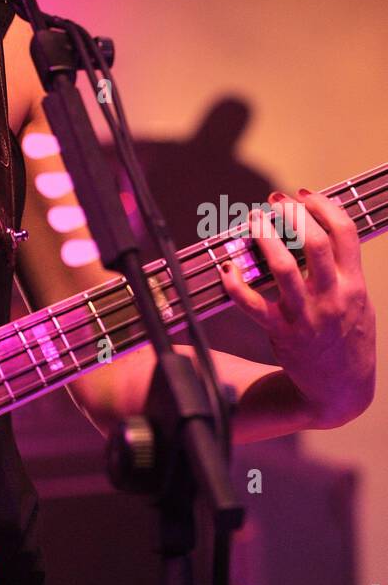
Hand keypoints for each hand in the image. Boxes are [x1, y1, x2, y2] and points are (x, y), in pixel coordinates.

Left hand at [219, 189, 375, 428]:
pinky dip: (235, 284)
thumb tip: (317, 225)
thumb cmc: (347, 336)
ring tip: (254, 219)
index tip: (303, 194)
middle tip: (274, 201)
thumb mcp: (359, 300)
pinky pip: (252, 305)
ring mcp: (306, 315)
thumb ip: (343, 268)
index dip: (323, 205)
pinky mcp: (281, 333)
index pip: (344, 232)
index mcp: (353, 285)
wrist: (340, 390)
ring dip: (264, 236)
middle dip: (291, 214)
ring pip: (282, 267)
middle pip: (313, 243)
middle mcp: (331, 297)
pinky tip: (227, 267)